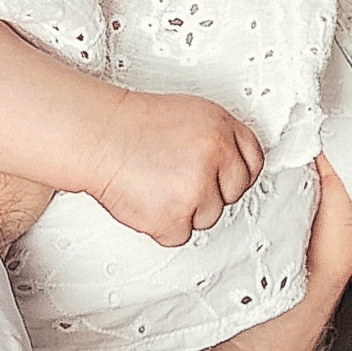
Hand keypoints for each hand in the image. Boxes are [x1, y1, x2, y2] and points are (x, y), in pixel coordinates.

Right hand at [87, 89, 264, 247]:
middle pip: (232, 193)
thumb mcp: (190, 114)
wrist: (98, 136)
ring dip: (185, 209)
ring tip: (158, 184)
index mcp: (221, 128)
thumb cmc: (133, 125)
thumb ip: (218, 139)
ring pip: (208, 217)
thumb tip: (233, 163)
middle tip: (178, 177)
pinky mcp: (174, 218)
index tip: (224, 176)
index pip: (253, 161)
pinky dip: (163, 225)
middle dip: (209, 189)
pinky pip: (180, 235)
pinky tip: (150, 200)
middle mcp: (214, 157)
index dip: (234, 170)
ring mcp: (195, 189)